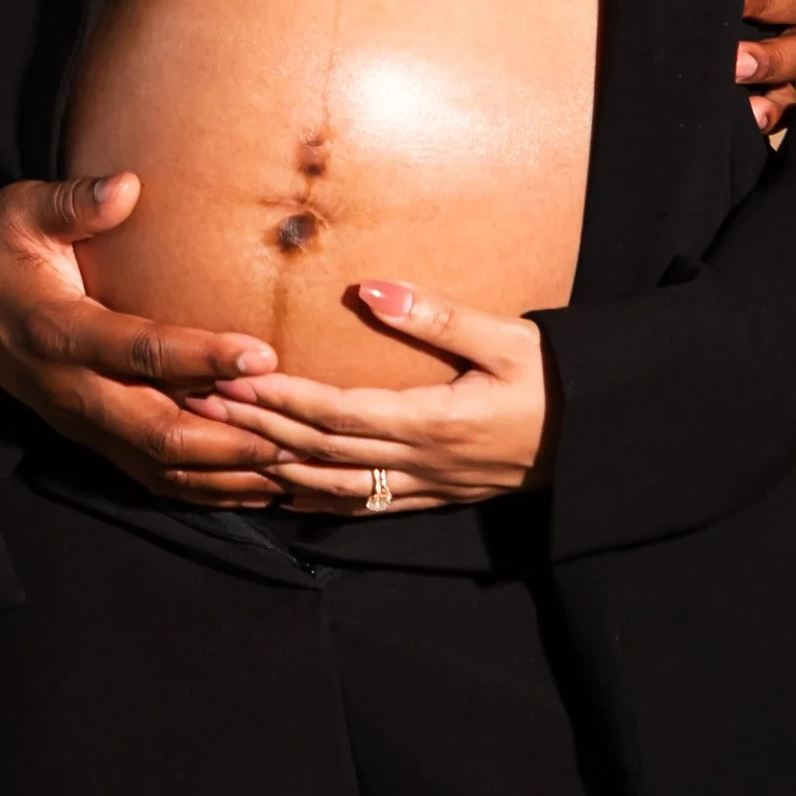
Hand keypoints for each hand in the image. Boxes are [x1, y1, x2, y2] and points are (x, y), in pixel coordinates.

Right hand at [0, 173, 284, 506]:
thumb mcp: (23, 210)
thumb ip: (74, 203)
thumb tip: (126, 186)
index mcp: (56, 330)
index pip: (138, 351)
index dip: (201, 357)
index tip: (262, 354)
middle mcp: (67, 388)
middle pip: (155, 432)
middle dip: (228, 439)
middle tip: (295, 436)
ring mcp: (76, 420)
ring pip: (155, 467)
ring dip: (222, 475)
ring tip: (288, 474)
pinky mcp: (85, 434)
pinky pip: (147, 475)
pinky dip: (200, 490)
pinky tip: (250, 490)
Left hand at [186, 282, 552, 512]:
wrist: (600, 438)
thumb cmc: (557, 378)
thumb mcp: (506, 337)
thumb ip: (436, 315)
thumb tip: (367, 290)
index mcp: (433, 422)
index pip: (336, 413)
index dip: (278, 398)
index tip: (229, 378)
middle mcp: (420, 463)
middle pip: (318, 452)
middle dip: (254, 428)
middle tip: (195, 405)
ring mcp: (424, 487)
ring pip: (330, 486)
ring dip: (271, 465)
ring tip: (220, 442)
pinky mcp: (432, 496)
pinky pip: (359, 506)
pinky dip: (311, 498)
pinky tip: (279, 488)